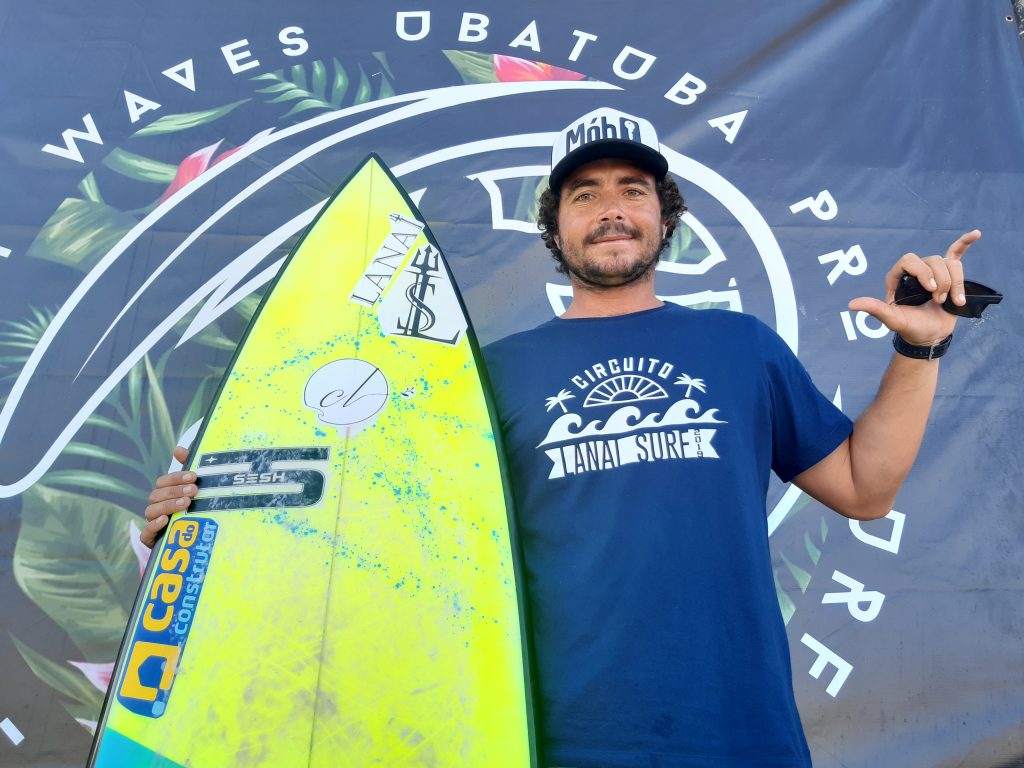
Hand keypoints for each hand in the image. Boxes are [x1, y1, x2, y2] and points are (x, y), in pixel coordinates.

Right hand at [141, 446, 196, 547]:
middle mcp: (156, 507)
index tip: (194, 476)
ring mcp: (152, 523)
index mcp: (164, 494)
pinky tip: (165, 520)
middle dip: (176, 491)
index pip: (164, 481)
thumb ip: (188, 471)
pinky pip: (146, 533)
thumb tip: (178, 448)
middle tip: (194, 491)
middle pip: (157, 495)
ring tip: (186, 503)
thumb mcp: (194, 492)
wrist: (191, 543)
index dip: (177, 478)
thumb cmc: (192, 513)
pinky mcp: (151, 540)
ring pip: (152, 511)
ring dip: (168, 505)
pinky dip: (154, 526)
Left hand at [849, 230, 980, 345]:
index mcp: (898, 276)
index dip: (922, 272)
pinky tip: (976, 234)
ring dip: (954, 283)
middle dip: (940, 281)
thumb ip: (874, 309)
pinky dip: (966, 243)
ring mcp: (933, 271)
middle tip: (938, 301)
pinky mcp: (949, 274)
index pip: (910, 261)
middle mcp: (915, 271)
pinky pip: (957, 253)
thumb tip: (852, 304)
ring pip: (950, 264)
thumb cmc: (910, 327)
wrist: (929, 336)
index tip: (931, 290)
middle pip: (933, 261)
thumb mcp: (892, 320)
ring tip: (952, 301)